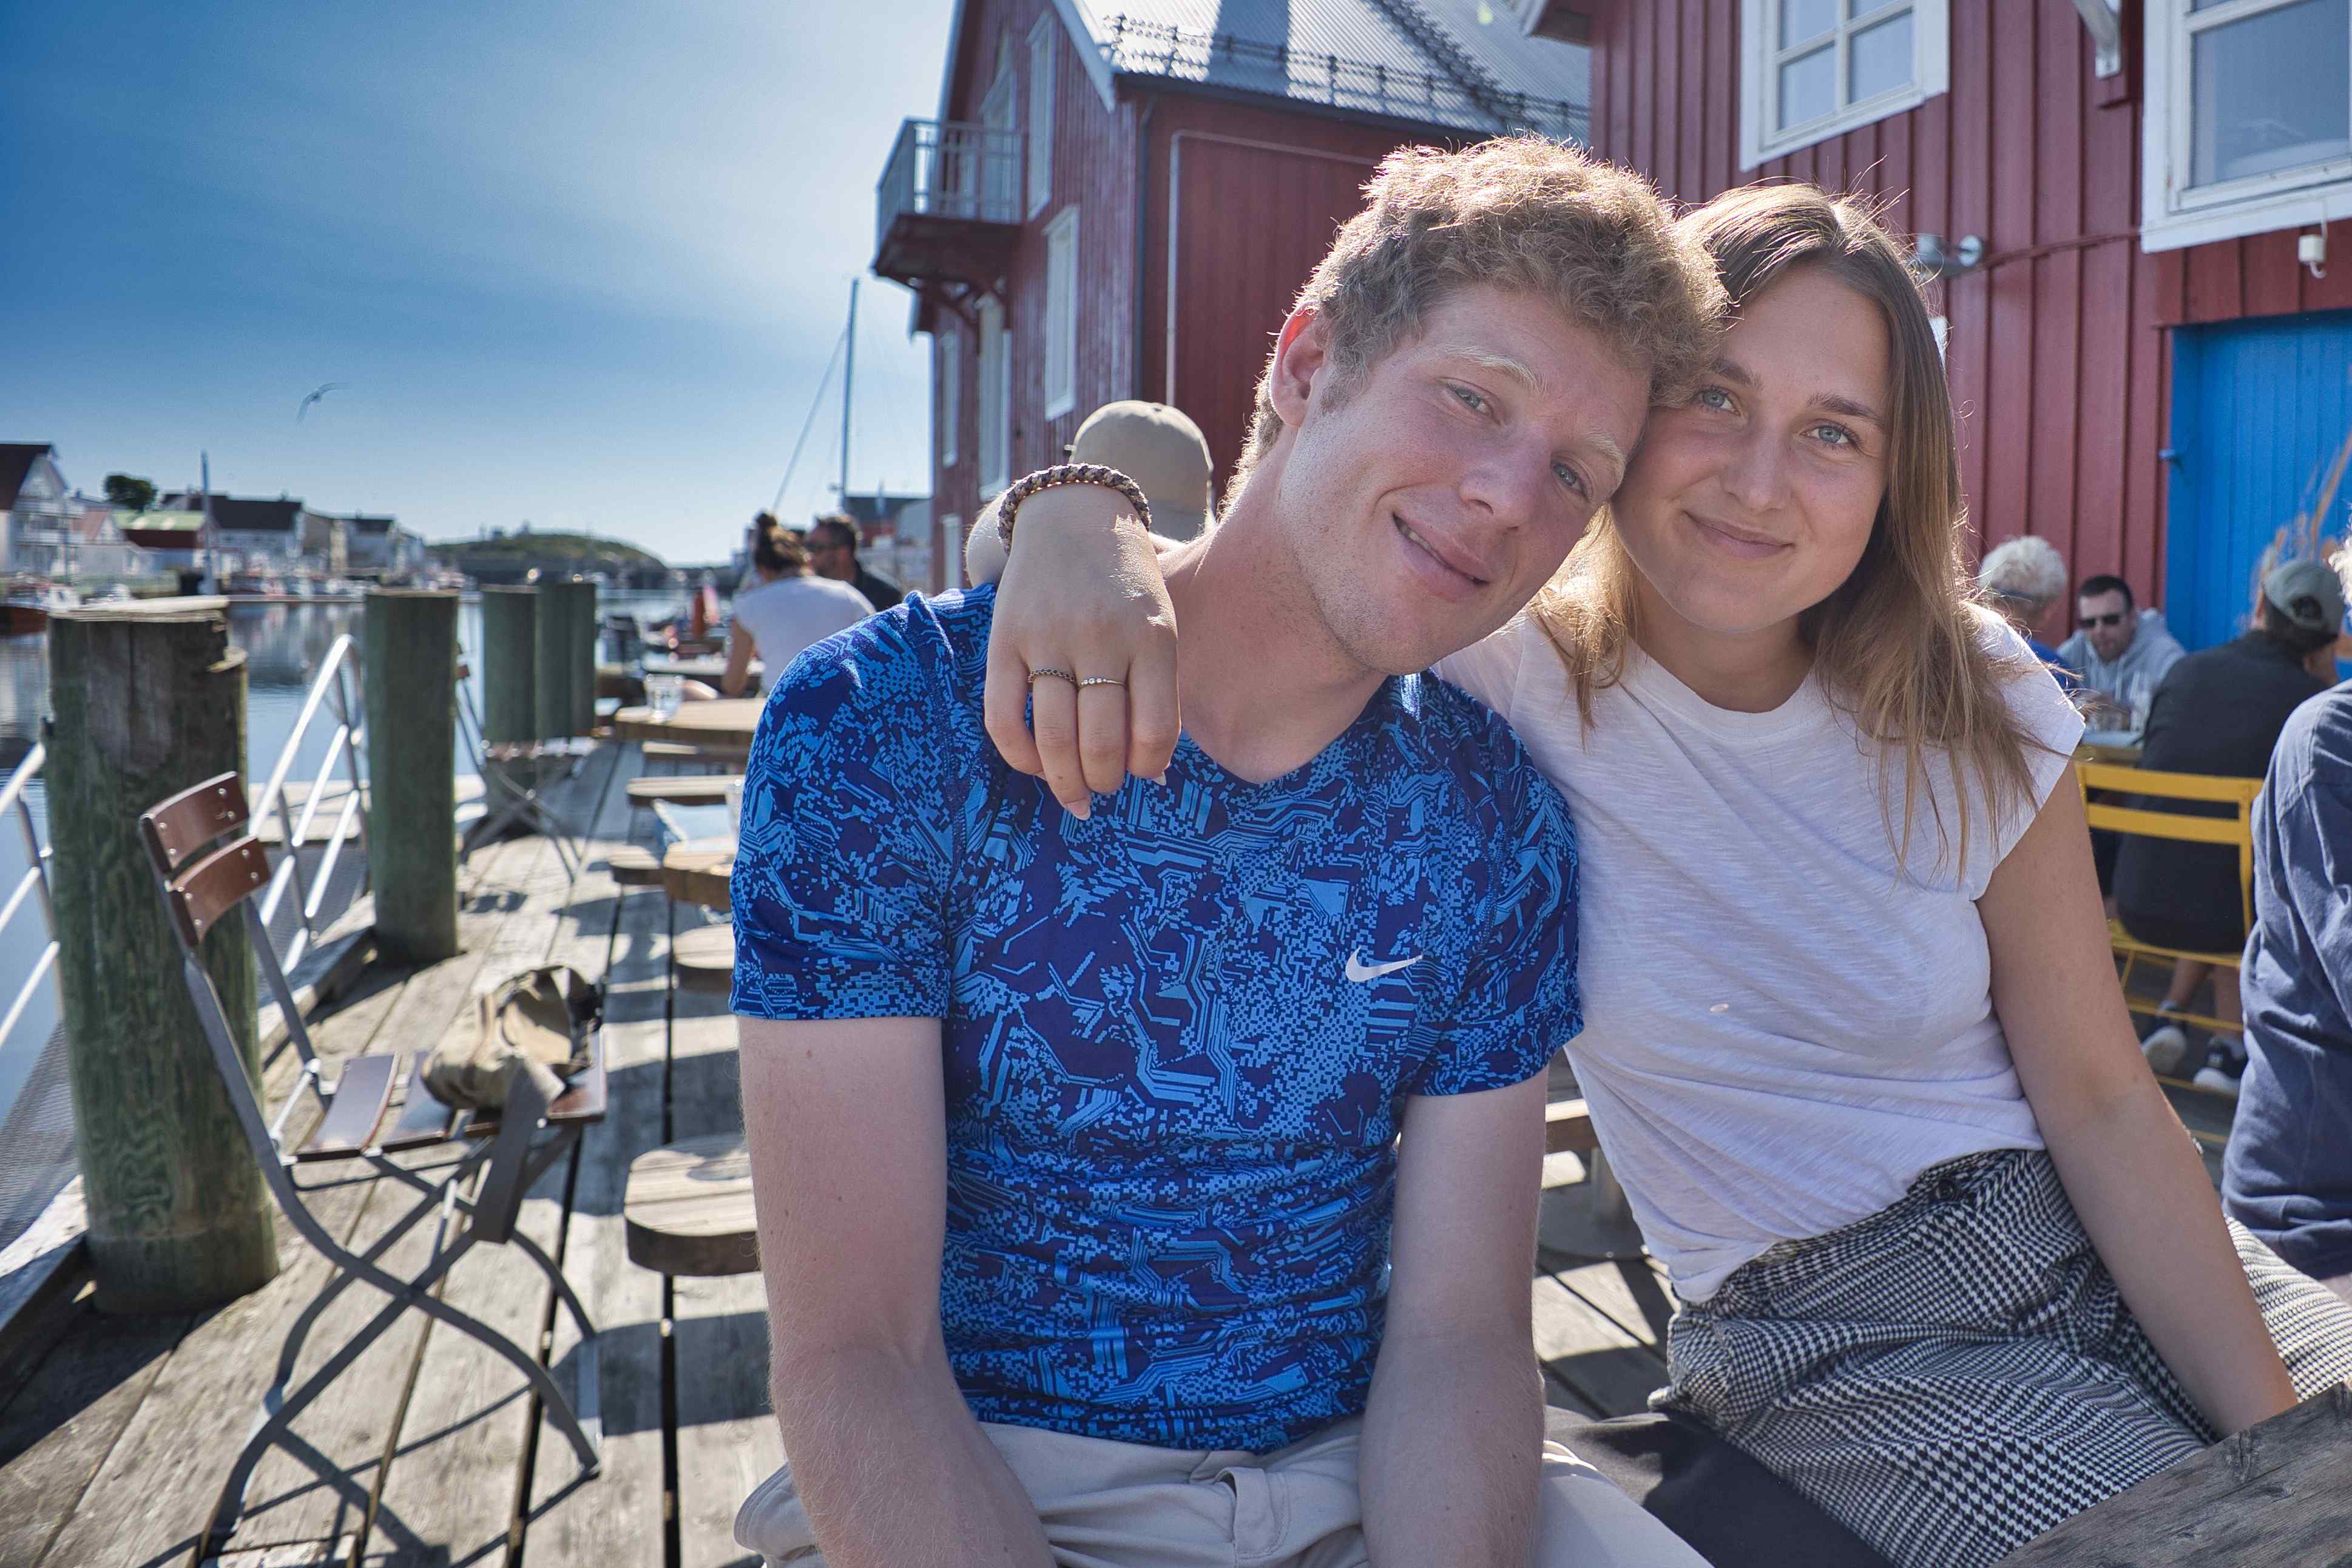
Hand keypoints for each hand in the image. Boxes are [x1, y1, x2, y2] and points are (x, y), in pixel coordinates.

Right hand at [981, 486, 1180, 817]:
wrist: (1073, 516)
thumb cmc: (1128, 583)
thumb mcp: (1160, 624)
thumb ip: (1160, 691)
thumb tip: (1154, 774)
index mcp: (1151, 636)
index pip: (1155, 730)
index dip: (1149, 768)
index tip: (1145, 772)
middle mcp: (1099, 637)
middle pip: (1100, 743)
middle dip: (1105, 781)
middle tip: (1105, 785)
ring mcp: (1047, 638)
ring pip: (1052, 738)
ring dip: (1065, 781)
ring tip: (1076, 790)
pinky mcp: (1004, 639)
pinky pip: (1001, 717)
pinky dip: (1019, 756)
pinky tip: (1036, 765)